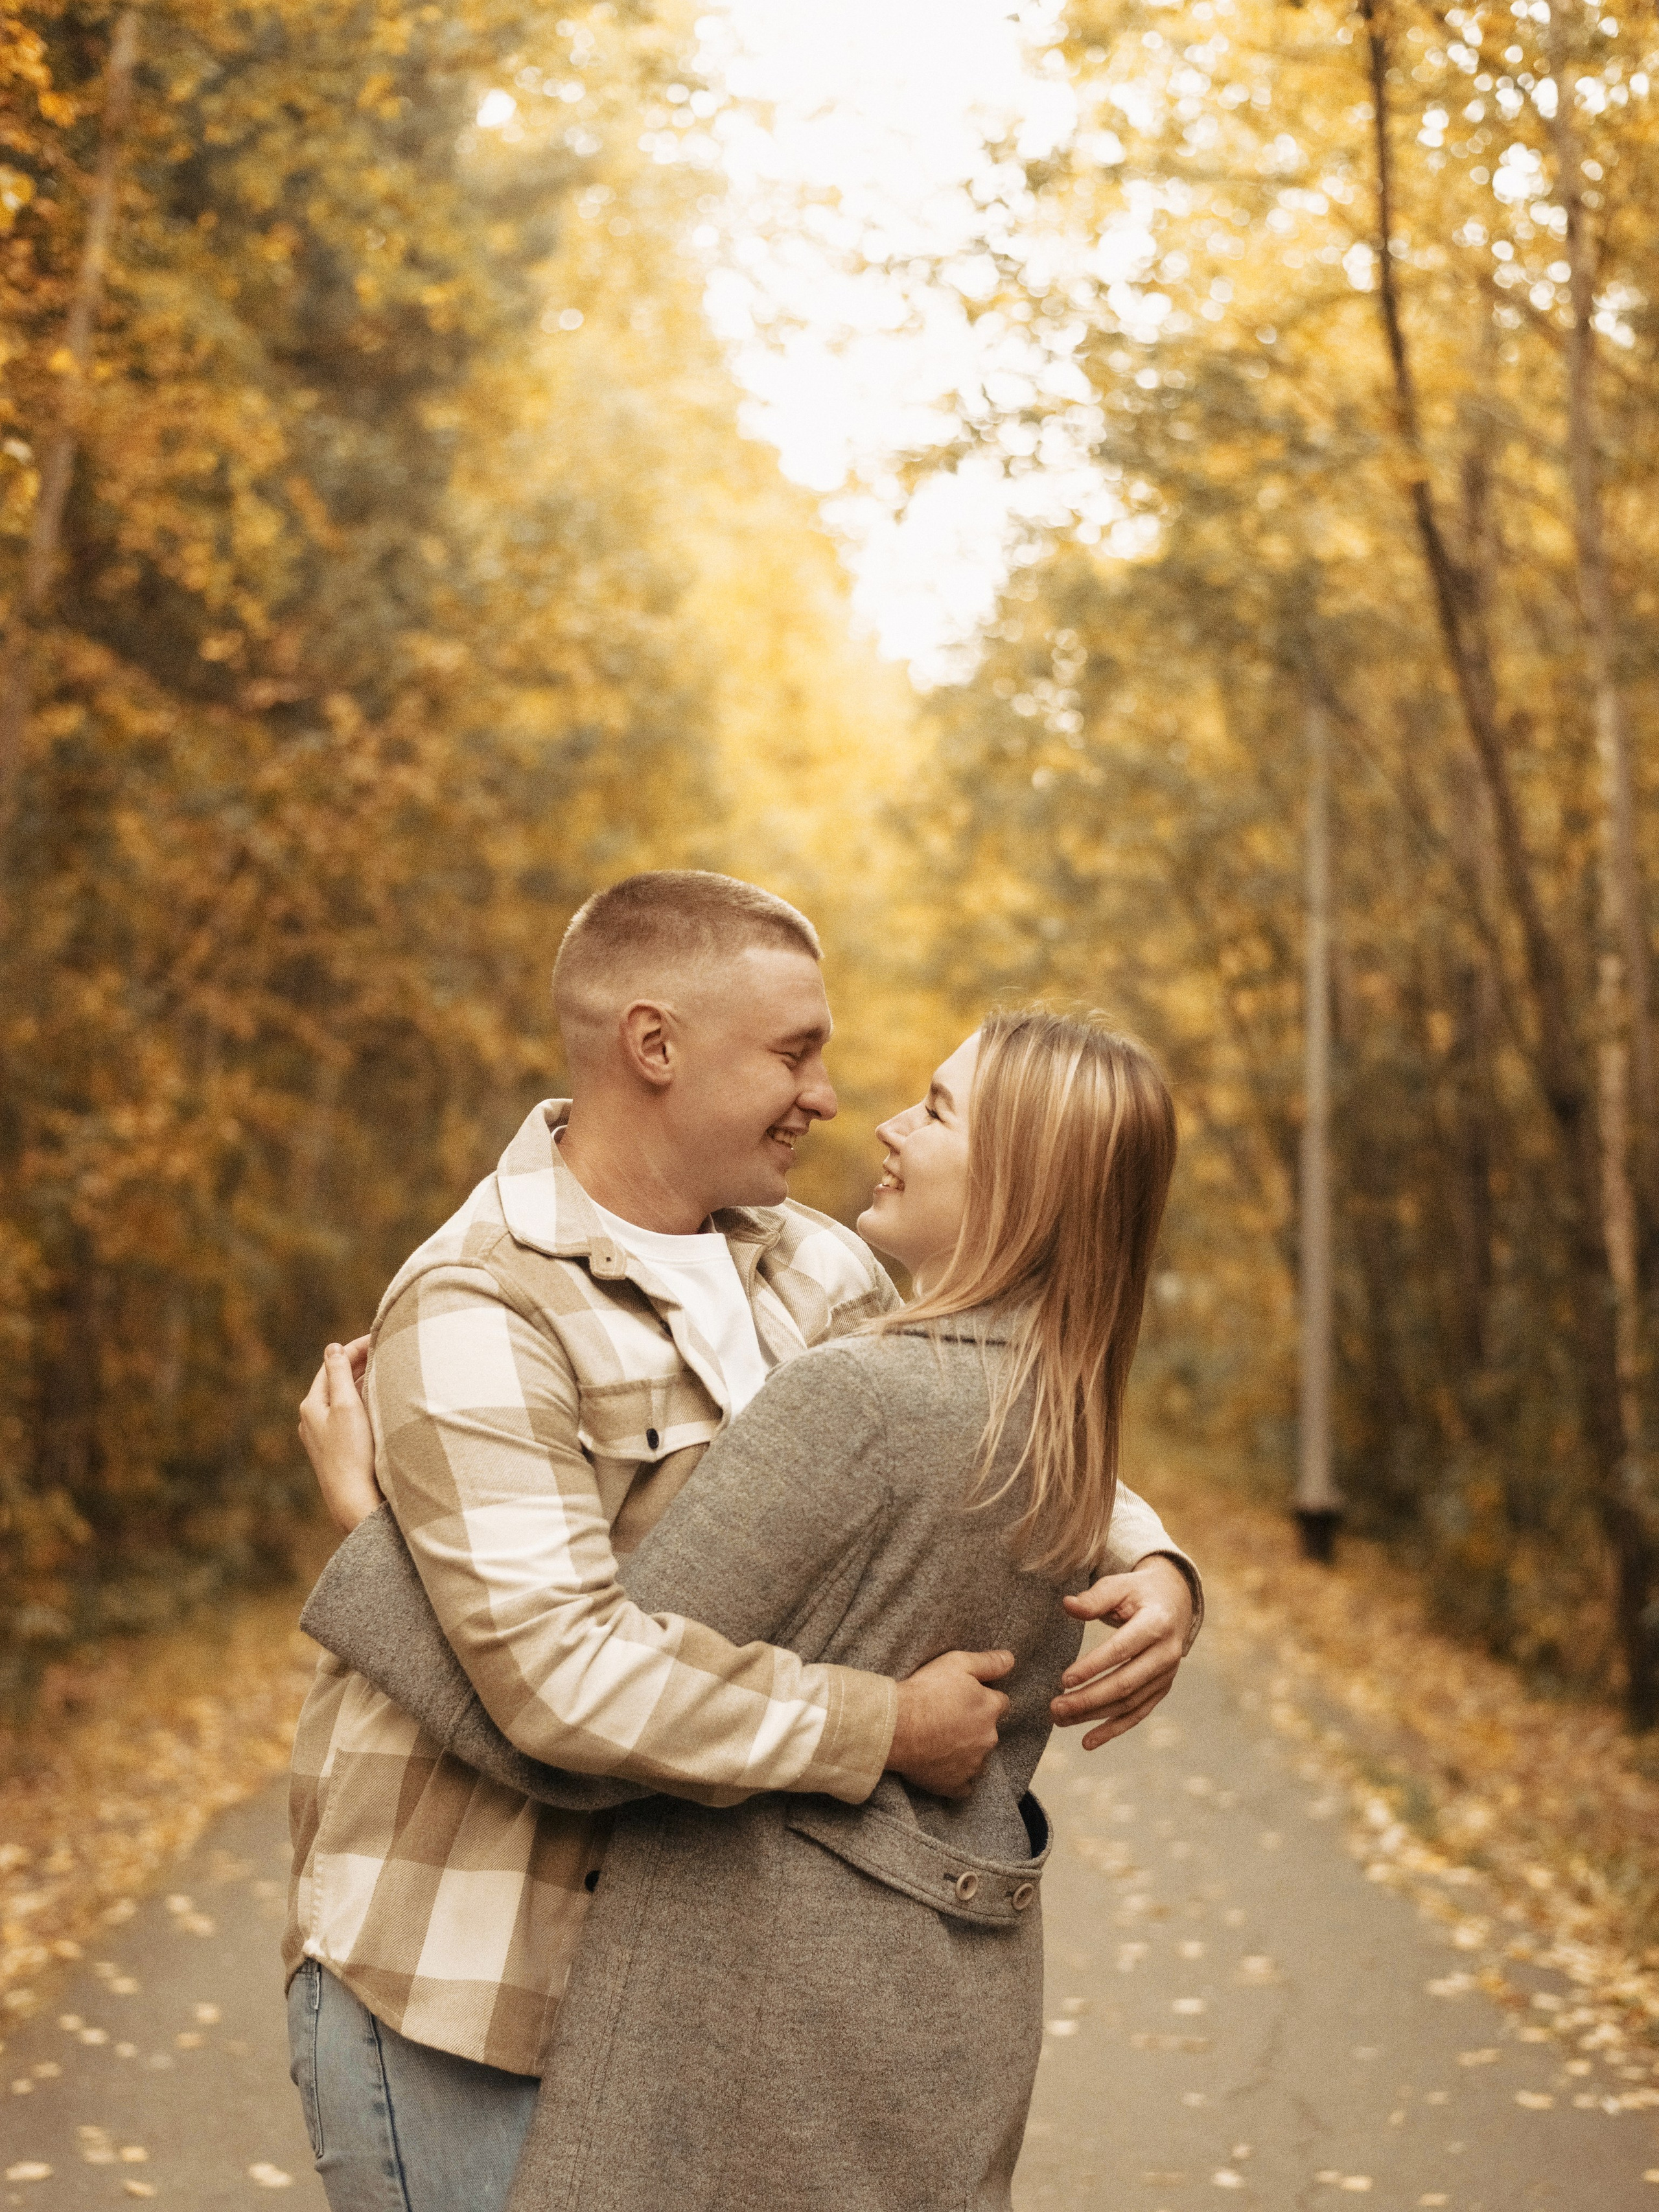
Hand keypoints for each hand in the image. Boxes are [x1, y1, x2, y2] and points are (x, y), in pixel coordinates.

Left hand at [297, 1336, 383, 1533]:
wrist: (354, 1500)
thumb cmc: (351, 1452)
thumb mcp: (345, 1405)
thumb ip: (339, 1374)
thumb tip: (333, 1347)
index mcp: (312, 1405)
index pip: (332, 1364)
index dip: (354, 1348)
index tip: (378, 1338)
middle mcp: (313, 1420)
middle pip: (336, 1380)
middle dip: (359, 1363)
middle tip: (386, 1350)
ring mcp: (325, 1436)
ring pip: (343, 1398)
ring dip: (362, 1382)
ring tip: (385, 1371)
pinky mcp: (338, 1450)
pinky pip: (349, 1415)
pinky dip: (363, 1402)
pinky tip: (378, 1404)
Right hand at [886, 1648, 1013, 1798]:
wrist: (896, 1726)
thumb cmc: (925, 1692)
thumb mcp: (957, 1663)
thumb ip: (988, 1662)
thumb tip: (1011, 1659)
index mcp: (990, 1708)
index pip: (1000, 1702)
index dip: (983, 1698)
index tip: (965, 1698)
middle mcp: (988, 1738)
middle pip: (989, 1731)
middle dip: (975, 1725)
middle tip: (948, 1718)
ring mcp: (973, 1765)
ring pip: (978, 1758)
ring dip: (967, 1751)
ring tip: (941, 1741)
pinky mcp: (956, 1785)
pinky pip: (964, 1785)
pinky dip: (957, 1777)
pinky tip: (943, 1766)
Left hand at [1050, 1554, 1194, 1750]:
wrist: (1175, 1602)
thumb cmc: (1138, 1592)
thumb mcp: (1119, 1585)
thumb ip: (1094, 1598)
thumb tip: (1068, 1605)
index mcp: (1156, 1624)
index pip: (1122, 1650)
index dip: (1094, 1666)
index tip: (1064, 1679)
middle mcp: (1166, 1654)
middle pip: (1125, 1684)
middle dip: (1088, 1699)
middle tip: (1055, 1706)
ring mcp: (1166, 1675)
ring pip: (1129, 1703)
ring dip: (1094, 1715)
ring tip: (1060, 1719)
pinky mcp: (1161, 1688)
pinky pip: (1137, 1714)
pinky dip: (1113, 1730)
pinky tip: (1087, 1741)